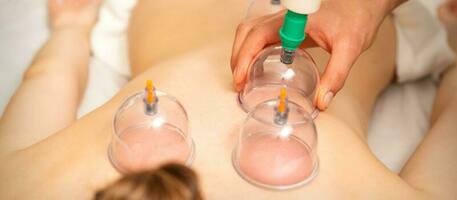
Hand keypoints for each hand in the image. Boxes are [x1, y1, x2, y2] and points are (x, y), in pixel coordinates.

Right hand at [231, 0, 403, 109]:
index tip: (241, 78)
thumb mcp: (349, 47)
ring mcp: (283, 20)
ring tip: (242, 76)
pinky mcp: (287, 25)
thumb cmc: (357, 17)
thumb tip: (321, 102)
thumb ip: (336, 75)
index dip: (244, 56)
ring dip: (242, 52)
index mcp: (293, 20)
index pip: (258, 35)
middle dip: (237, 57)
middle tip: (238, 83)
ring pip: (251, 31)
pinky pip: (261, 34)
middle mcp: (283, 18)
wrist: (363, 3)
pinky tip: (257, 66)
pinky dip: (252, 49)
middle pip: (247, 32)